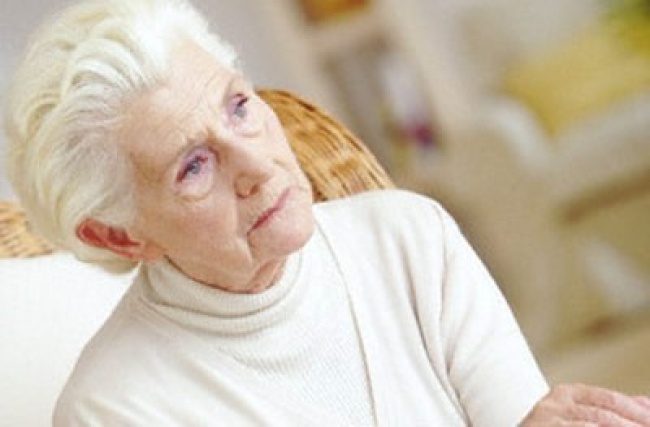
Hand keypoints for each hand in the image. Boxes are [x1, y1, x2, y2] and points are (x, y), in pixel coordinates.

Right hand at [521, 383, 649, 425]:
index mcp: (565, 393)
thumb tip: (647, 404)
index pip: (607, 398)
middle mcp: (553, 403)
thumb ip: (608, 411)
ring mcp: (545, 419)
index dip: (634, 410)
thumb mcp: (577, 418)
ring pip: (594, 423)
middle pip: (603, 413)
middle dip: (633, 424)